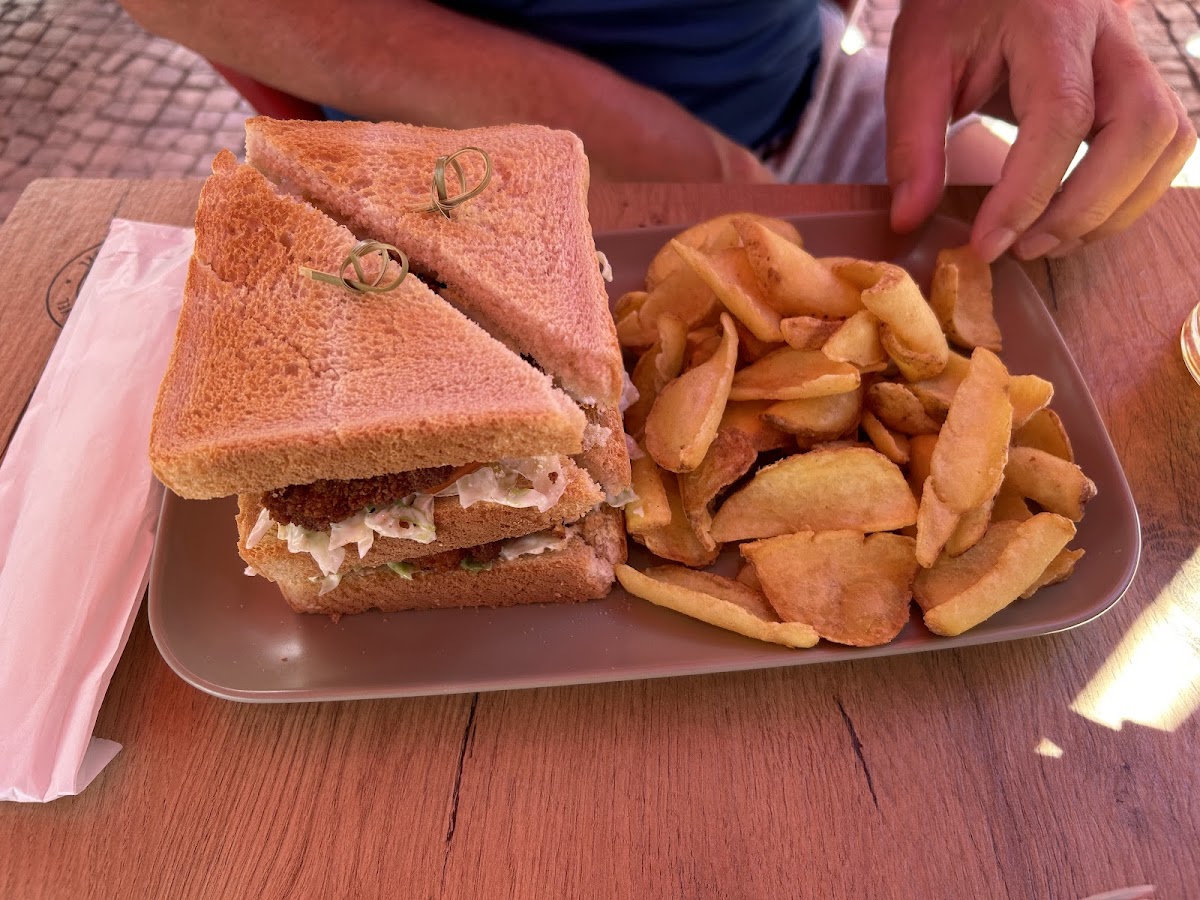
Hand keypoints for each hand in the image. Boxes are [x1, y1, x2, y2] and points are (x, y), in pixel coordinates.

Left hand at [886, 0, 1195, 260]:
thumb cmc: (955, 7)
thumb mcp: (917, 63)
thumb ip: (912, 142)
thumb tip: (909, 220)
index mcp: (1051, 22)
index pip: (1062, 116)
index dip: (1028, 193)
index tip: (987, 244)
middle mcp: (1110, 34)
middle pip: (1142, 128)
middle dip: (1086, 207)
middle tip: (1023, 247)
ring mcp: (1134, 54)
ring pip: (1167, 139)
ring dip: (1117, 206)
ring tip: (1048, 240)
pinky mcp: (1138, 78)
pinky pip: (1163, 143)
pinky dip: (1128, 191)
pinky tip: (1072, 216)